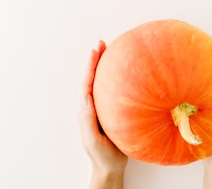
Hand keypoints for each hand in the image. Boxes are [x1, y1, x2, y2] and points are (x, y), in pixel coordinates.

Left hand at [78, 41, 127, 188]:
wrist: (110, 169)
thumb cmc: (102, 156)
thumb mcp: (93, 139)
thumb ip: (88, 119)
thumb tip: (85, 95)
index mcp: (86, 111)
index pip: (87, 83)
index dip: (91, 66)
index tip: (95, 50)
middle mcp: (93, 107)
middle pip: (94, 78)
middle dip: (97, 60)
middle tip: (103, 43)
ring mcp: (103, 109)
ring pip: (103, 83)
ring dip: (105, 67)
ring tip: (111, 51)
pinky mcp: (113, 113)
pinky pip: (114, 92)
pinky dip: (117, 80)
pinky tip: (127, 74)